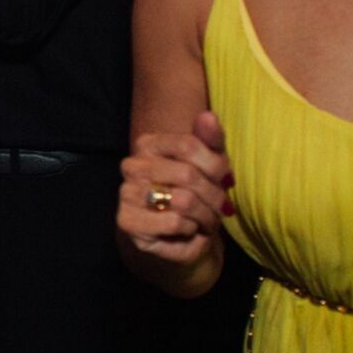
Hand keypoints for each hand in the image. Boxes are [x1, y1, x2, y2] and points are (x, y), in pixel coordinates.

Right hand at [117, 111, 233, 273]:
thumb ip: (210, 139)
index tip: (226, 179)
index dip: (216, 165)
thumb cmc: (198, 195)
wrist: (183, 236)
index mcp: (148, 144)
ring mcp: (126, 194)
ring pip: (183, 200)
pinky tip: (189, 229)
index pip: (188, 145)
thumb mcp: (210, 164)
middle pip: (187, 174)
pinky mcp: (127, 222)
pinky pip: (173, 223)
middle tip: (221, 206)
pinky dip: (190, 229)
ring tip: (208, 219)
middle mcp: (132, 166)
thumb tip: (208, 116)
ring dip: (206, 215)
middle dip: (214, 195)